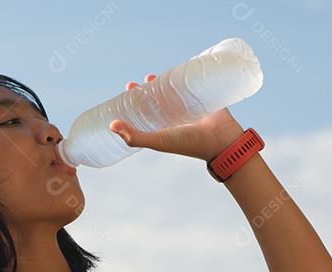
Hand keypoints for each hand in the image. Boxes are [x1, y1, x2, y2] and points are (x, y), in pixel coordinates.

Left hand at [109, 74, 245, 161]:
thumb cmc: (188, 143)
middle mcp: (176, 117)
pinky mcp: (205, 97)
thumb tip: (111, 125)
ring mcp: (191, 106)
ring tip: (153, 74)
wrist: (219, 141)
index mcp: (165, 126)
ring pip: (175, 91)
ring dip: (165, 82)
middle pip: (159, 100)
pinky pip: (195, 84)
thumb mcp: (158, 140)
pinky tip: (179, 67)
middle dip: (148, 90)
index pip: (147, 111)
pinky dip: (187, 76)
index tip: (129, 88)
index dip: (137, 100)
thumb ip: (135, 136)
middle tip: (139, 81)